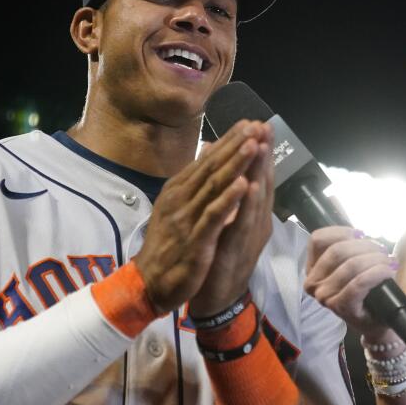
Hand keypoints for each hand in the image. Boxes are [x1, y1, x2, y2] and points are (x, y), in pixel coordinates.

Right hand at [134, 120, 264, 311]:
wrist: (149, 281)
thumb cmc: (167, 244)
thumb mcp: (176, 205)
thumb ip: (192, 179)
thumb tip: (208, 149)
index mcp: (178, 189)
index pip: (207, 160)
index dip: (228, 141)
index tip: (249, 123)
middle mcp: (181, 199)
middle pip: (212, 167)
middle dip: (236, 145)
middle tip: (256, 125)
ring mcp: (187, 218)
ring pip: (214, 186)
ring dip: (235, 164)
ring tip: (254, 145)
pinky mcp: (195, 240)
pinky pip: (214, 216)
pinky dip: (229, 199)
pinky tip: (244, 184)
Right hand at [303, 226, 397, 341]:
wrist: (374, 322)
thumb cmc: (363, 291)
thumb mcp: (351, 265)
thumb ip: (349, 248)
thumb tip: (361, 233)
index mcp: (312, 269)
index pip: (318, 240)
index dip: (341, 231)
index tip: (361, 234)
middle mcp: (313, 282)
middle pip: (337, 250)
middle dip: (365, 246)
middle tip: (382, 250)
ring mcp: (325, 296)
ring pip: (351, 265)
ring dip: (375, 259)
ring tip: (388, 261)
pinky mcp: (341, 306)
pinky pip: (359, 282)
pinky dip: (377, 273)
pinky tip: (388, 271)